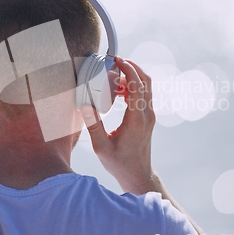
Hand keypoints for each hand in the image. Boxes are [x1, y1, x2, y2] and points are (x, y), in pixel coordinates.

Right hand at [80, 56, 155, 193]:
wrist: (138, 174)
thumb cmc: (120, 163)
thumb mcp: (101, 147)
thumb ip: (93, 125)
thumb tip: (85, 105)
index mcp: (136, 119)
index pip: (137, 86)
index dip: (128, 69)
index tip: (117, 60)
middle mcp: (146, 115)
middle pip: (146, 81)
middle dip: (132, 67)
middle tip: (115, 62)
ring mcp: (149, 116)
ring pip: (146, 87)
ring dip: (131, 78)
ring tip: (112, 79)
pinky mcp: (147, 118)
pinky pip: (143, 95)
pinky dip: (132, 87)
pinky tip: (117, 93)